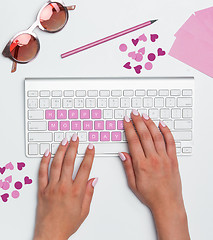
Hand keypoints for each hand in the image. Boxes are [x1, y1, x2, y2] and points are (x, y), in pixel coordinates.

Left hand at [33, 134, 97, 239]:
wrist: (50, 234)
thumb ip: (89, 193)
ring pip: (56, 164)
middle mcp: (64, 186)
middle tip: (76, 137)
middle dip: (74, 147)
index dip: (89, 155)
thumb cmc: (67, 223)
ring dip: (61, 150)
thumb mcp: (84, 211)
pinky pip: (42, 172)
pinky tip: (47, 152)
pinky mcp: (42, 189)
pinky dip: (44, 161)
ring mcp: (52, 186)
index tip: (90, 147)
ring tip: (64, 141)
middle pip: (69, 162)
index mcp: (76, 192)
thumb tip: (94, 179)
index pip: (85, 168)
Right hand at [119, 110, 189, 239]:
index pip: (133, 141)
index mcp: (141, 164)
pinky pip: (171, 142)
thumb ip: (127, 167)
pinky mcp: (173, 159)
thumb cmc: (150, 195)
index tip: (126, 120)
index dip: (129, 128)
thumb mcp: (133, 184)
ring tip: (144, 116)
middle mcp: (153, 159)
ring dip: (150, 124)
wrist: (167, 203)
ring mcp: (164, 158)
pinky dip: (167, 132)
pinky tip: (162, 125)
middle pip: (144, 135)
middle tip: (134, 113)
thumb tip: (123, 153)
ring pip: (157, 136)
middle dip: (138, 121)